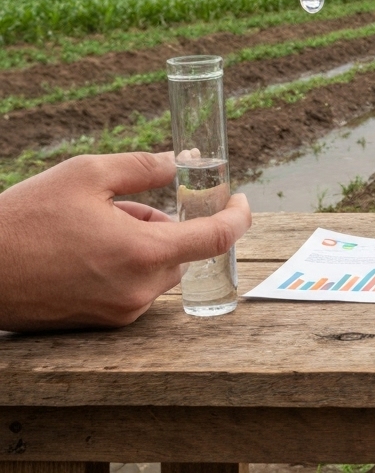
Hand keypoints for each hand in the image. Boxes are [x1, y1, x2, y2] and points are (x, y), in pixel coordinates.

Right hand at [0, 151, 251, 331]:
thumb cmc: (25, 219)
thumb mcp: (87, 174)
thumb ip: (145, 167)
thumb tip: (186, 160)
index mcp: (143, 254)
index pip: (216, 238)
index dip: (237, 216)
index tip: (239, 200)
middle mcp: (138, 291)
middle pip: (181, 251)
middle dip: (164, 223)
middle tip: (122, 205)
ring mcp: (118, 312)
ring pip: (155, 269)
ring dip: (142, 242)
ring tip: (93, 224)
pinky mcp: (99, 323)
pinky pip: (132, 287)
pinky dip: (123, 263)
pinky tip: (83, 248)